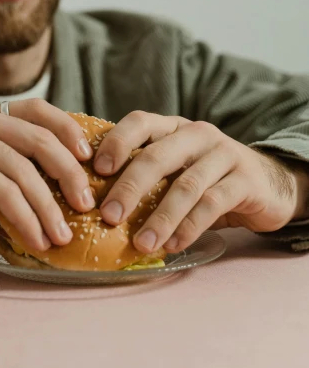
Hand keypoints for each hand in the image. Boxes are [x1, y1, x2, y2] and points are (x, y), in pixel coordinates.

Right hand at [0, 99, 94, 251]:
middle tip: (87, 204)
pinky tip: (35, 239)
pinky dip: (25, 217)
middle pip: (38, 137)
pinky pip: (2, 189)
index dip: (69, 131)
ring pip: (23, 169)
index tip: (90, 160)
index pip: (36, 110)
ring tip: (62, 237)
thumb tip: (53, 200)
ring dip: (49, 207)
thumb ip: (4, 177)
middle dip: (69, 173)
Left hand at [94, 111, 307, 253]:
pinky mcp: (245, 180)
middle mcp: (197, 134)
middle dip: (129, 187)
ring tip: (141, 243)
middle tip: (108, 216)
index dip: (116, 142)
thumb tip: (96, 205)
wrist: (270, 184)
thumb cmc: (209, 179)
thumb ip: (147, 178)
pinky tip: (173, 245)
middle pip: (157, 156)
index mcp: (173, 127)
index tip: (96, 170)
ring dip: (160, 218)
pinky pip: (212, 204)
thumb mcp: (177, 169)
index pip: (140, 122)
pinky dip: (189, 227)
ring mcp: (224, 154)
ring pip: (185, 185)